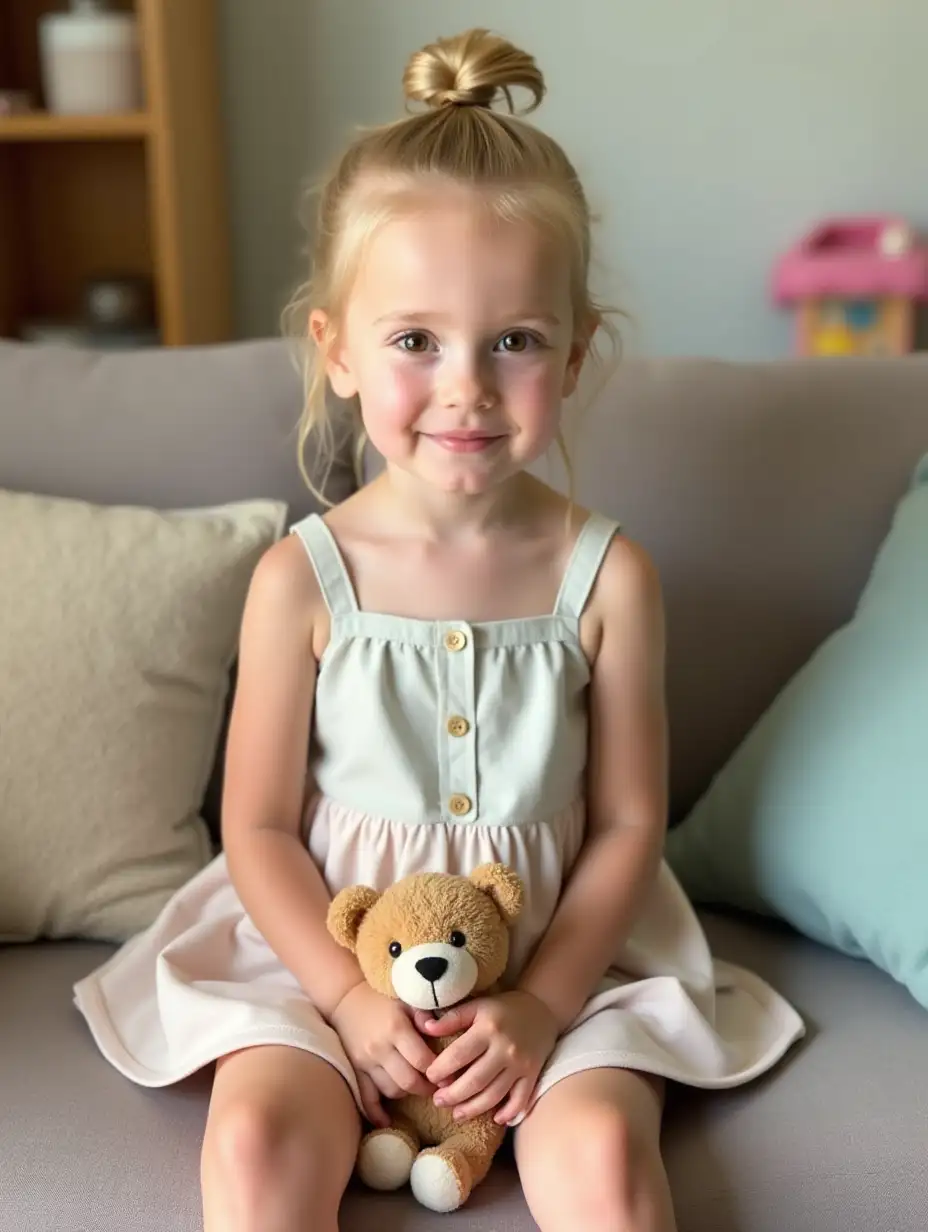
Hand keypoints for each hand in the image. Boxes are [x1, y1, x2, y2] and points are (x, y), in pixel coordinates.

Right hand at [330, 982, 435, 1127]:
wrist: (346, 1002)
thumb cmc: (383, 1003)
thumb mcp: (406, 1002)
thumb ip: (425, 1016)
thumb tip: (440, 1030)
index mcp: (396, 1029)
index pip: (422, 1060)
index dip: (438, 1072)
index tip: (450, 1077)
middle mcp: (380, 1048)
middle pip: (408, 1081)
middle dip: (426, 1088)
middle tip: (437, 1088)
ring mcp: (365, 1062)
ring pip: (391, 1091)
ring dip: (407, 1093)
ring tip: (417, 1088)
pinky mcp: (355, 1072)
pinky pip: (366, 1098)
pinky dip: (376, 1112)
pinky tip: (386, 1121)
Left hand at [413, 991, 558, 1125]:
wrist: (542, 1009)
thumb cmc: (502, 1008)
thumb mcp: (477, 1006)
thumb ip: (452, 1018)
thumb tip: (425, 1027)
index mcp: (487, 1028)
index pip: (459, 1054)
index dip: (440, 1069)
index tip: (429, 1077)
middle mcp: (504, 1048)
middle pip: (475, 1080)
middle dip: (453, 1095)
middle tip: (438, 1101)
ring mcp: (520, 1064)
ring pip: (494, 1094)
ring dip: (473, 1108)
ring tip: (456, 1114)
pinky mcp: (533, 1074)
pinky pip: (520, 1099)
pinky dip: (508, 1112)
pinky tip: (495, 1119)